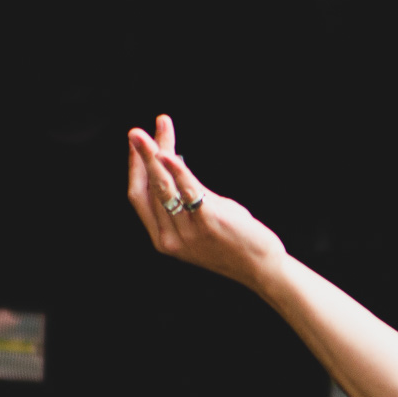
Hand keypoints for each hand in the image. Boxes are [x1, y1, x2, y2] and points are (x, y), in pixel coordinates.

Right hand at [126, 115, 286, 289]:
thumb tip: (173, 161)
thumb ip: (187, 196)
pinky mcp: (209, 223)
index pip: (139, 197)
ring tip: (158, 128)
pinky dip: (177, 170)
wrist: (262, 268)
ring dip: (157, 155)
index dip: (135, 168)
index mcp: (163, 239)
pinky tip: (170, 154)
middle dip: (141, 156)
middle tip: (136, 131)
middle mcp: (171, 238)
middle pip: (150, 188)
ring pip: (165, 187)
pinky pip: (188, 191)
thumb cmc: (235, 241)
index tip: (136, 144)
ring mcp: (189, 232)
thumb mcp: (203, 219)